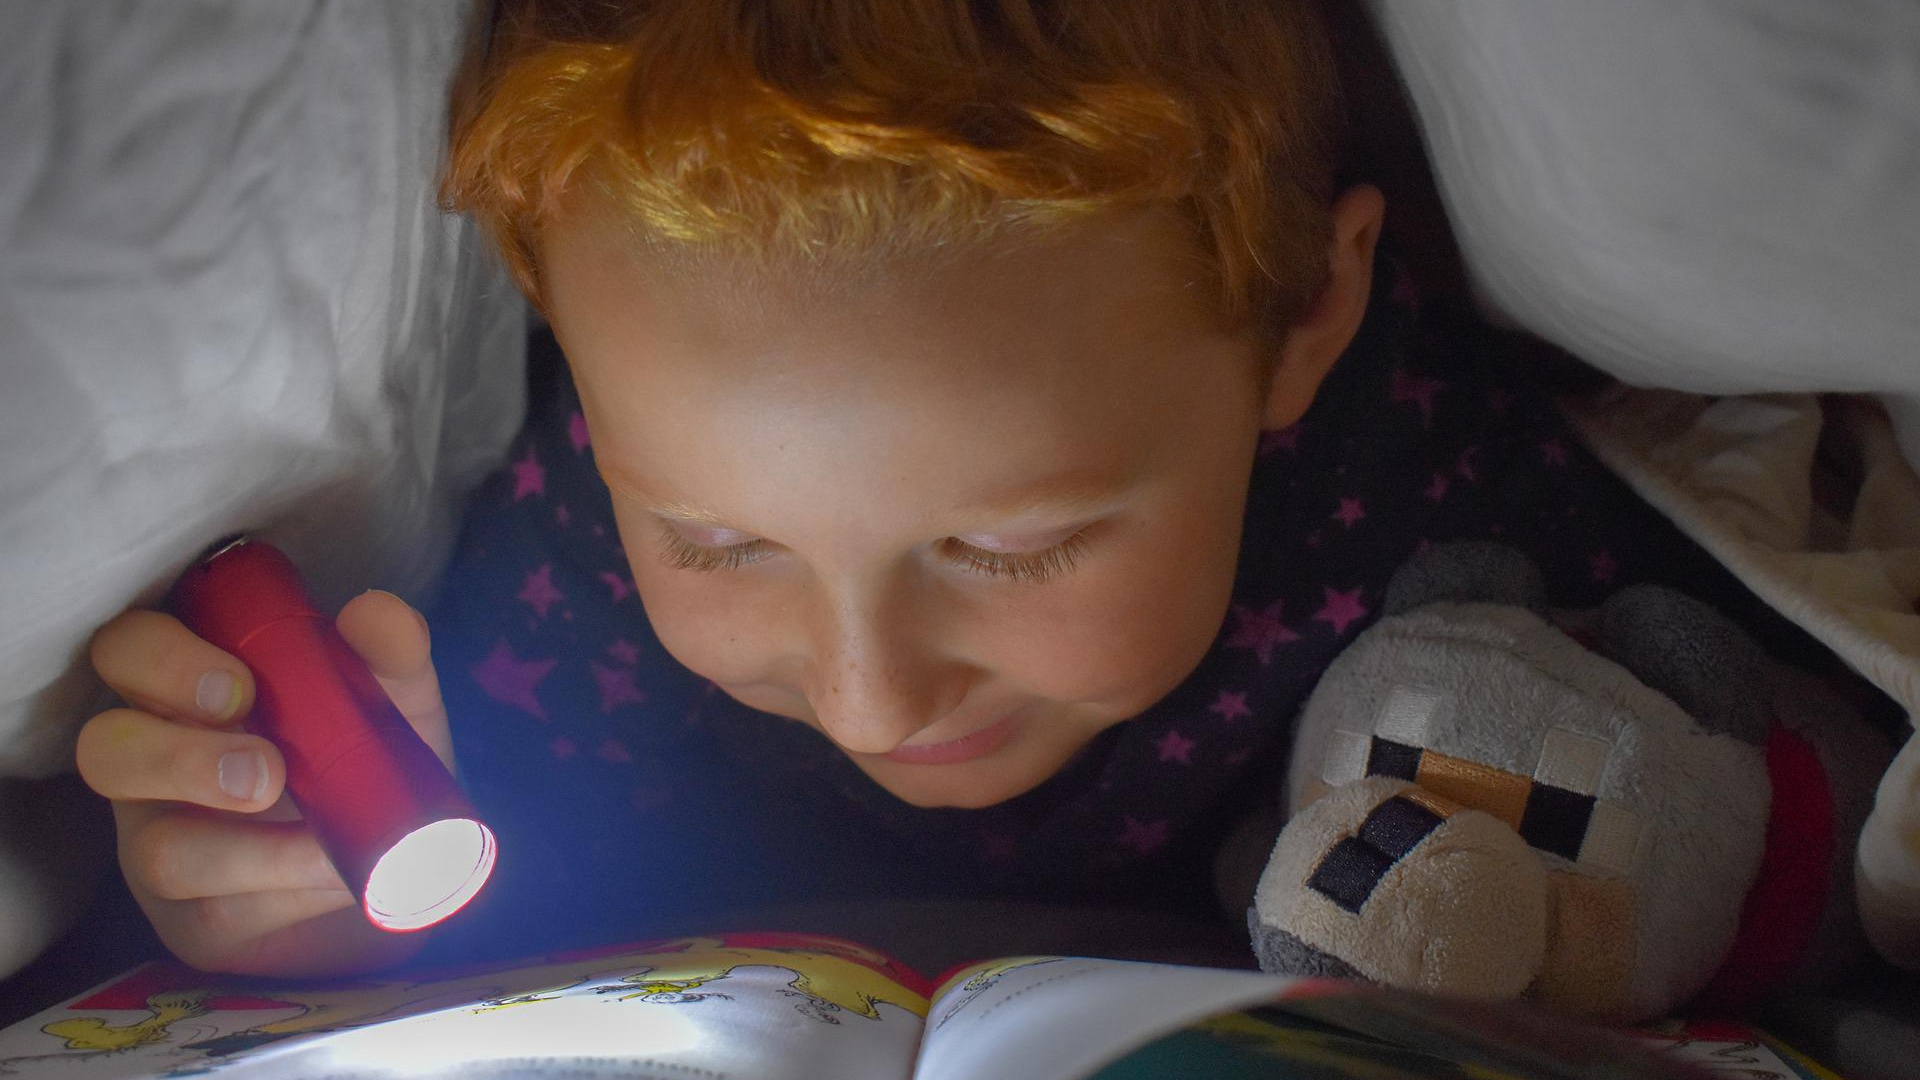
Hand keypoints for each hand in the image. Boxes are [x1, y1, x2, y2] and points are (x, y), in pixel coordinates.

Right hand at [77, 590, 452, 975]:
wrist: (406, 870)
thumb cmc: (373, 764)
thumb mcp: (396, 703)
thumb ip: (390, 653)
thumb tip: (375, 613)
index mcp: (190, 692)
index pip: (127, 651)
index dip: (161, 662)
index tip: (242, 686)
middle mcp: (158, 764)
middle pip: (105, 750)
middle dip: (177, 757)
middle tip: (268, 770)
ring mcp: (165, 846)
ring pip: (155, 850)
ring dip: (245, 848)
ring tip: (320, 840)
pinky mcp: (194, 921)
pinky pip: (213, 911)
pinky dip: (283, 891)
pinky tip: (332, 876)